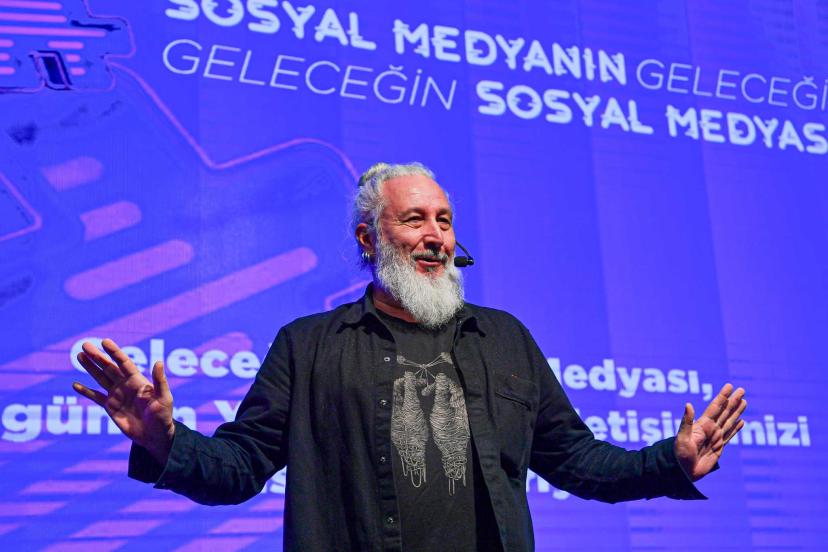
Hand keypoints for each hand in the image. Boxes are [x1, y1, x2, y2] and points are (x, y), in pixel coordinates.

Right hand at [72, 338, 174, 463]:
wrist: (155, 435)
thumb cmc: (163, 416)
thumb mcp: (164, 397)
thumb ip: (159, 381)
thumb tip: (159, 362)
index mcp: (138, 380)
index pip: (124, 363)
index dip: (114, 352)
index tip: (104, 342)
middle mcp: (126, 385)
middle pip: (109, 367)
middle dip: (97, 356)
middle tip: (85, 345)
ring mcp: (117, 395)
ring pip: (101, 378)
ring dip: (90, 367)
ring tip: (79, 356)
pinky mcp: (110, 407)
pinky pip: (95, 397)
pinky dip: (86, 391)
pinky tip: (75, 384)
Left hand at [674, 383, 745, 480]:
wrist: (683, 472)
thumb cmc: (680, 454)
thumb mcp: (682, 437)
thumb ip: (687, 422)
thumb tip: (688, 404)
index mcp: (702, 425)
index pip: (715, 407)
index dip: (722, 396)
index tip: (730, 386)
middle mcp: (710, 429)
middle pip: (725, 412)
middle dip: (733, 401)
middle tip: (742, 390)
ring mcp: (715, 437)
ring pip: (729, 421)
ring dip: (736, 411)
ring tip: (744, 401)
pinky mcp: (719, 447)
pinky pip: (730, 435)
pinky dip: (736, 428)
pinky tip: (741, 422)